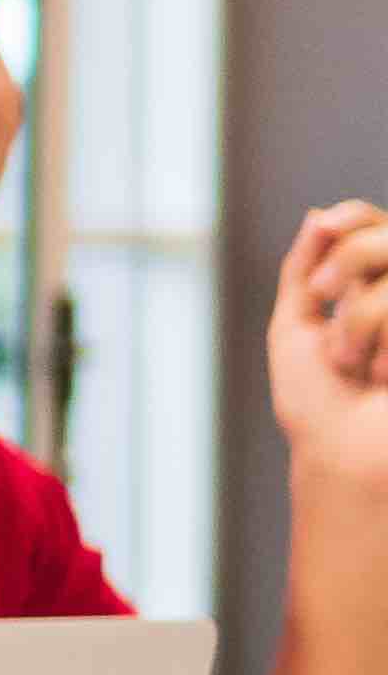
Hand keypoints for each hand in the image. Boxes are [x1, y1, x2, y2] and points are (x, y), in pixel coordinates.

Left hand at [272, 202, 387, 486]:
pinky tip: (384, 377)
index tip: (326, 233)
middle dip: (347, 265)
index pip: (375, 223)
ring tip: (355, 363)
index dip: (353, 220)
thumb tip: (317, 217)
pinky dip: (384, 344)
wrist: (342, 457)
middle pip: (386, 240)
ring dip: (361, 321)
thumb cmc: (317, 404)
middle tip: (327, 302)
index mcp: (378, 289)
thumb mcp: (295, 328)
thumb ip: (304, 269)